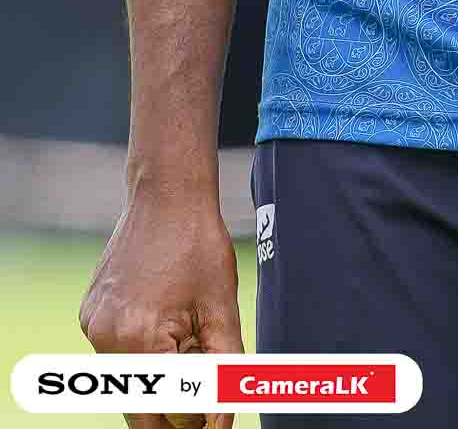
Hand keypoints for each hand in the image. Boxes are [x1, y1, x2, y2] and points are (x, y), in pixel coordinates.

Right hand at [79, 188, 242, 428]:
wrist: (166, 196)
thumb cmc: (199, 245)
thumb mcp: (221, 307)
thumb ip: (224, 372)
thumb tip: (221, 423)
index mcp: (139, 339)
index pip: (164, 412)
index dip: (193, 420)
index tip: (212, 415)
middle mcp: (106, 338)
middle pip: (139, 406)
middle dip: (172, 409)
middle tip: (201, 396)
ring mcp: (92, 327)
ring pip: (127, 381)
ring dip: (157, 378)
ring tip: (185, 344)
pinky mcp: (89, 315)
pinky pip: (115, 354)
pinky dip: (139, 353)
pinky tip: (163, 322)